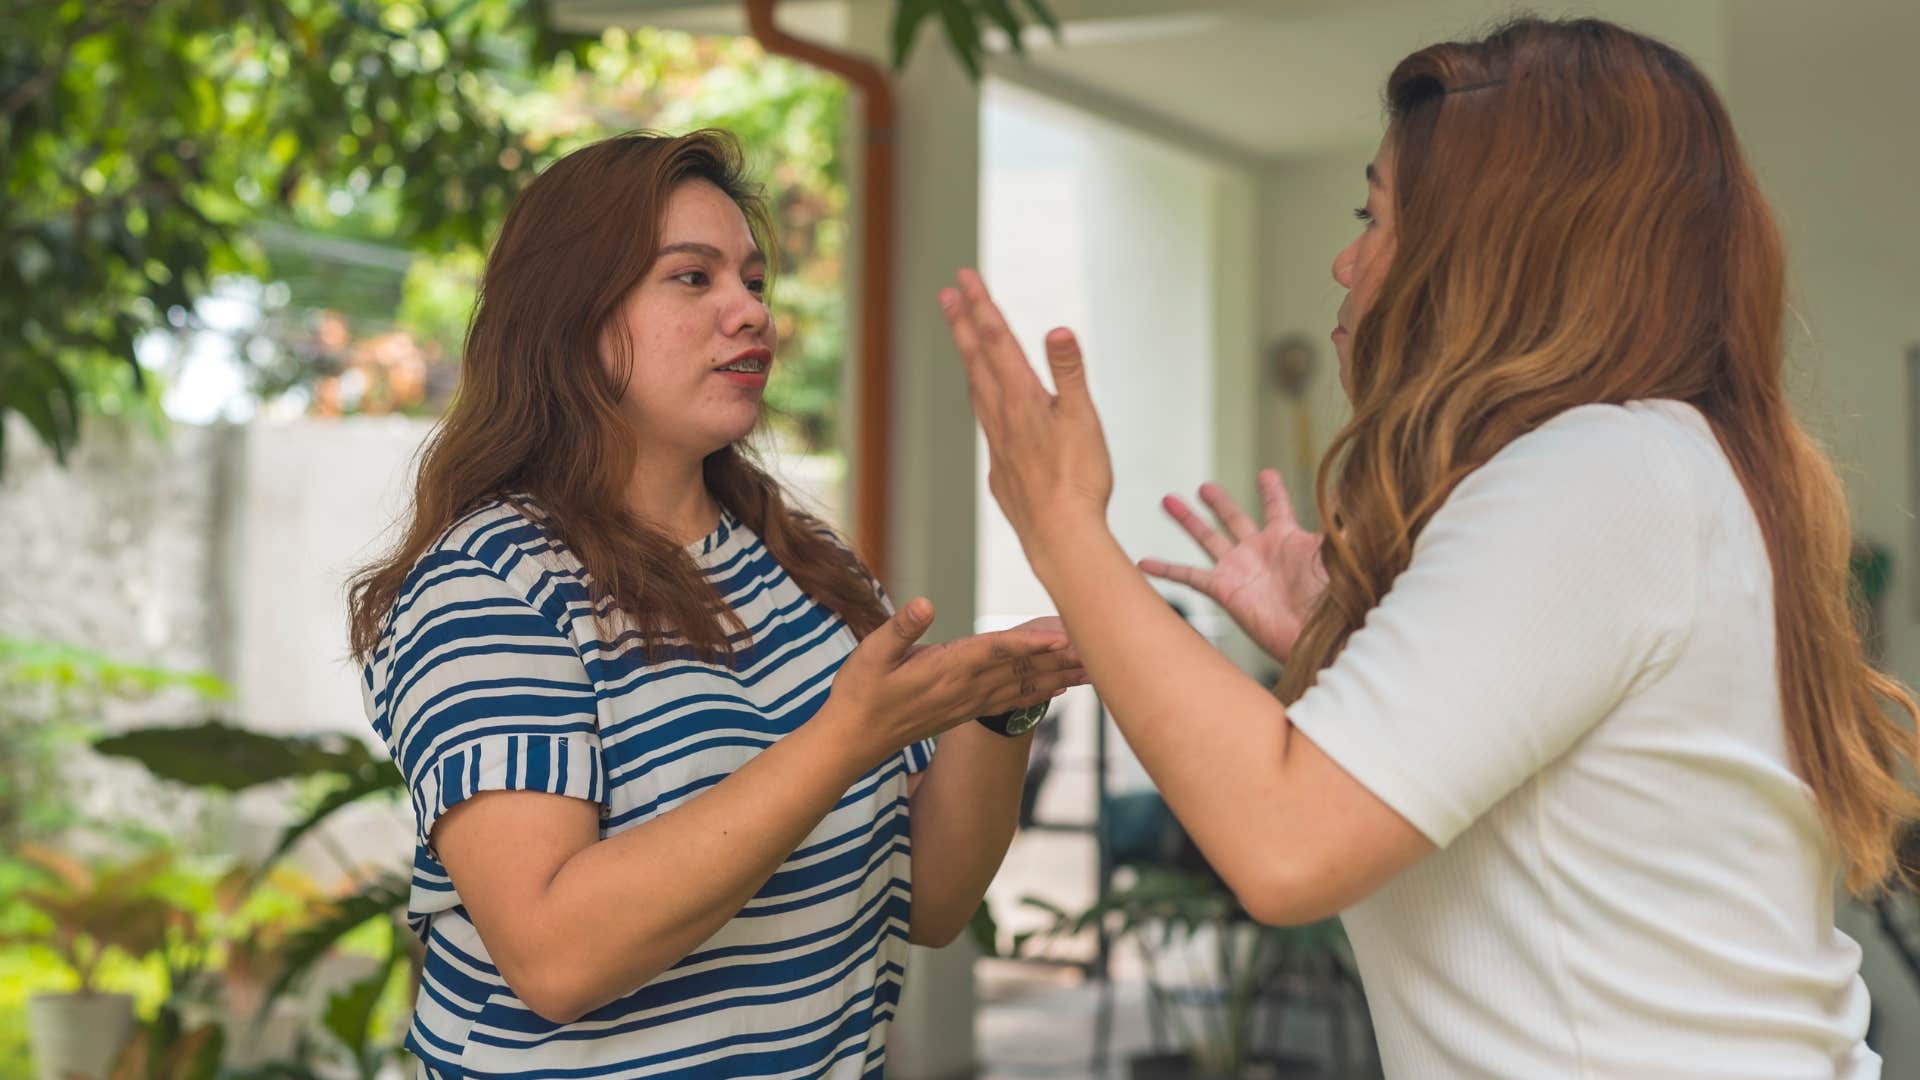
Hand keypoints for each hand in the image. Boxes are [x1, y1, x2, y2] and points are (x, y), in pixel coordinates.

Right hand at [821, 599, 1085, 767]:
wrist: (852, 742)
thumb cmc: (857, 694)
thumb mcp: (868, 655)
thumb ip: (900, 629)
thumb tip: (924, 603)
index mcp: (945, 669)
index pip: (996, 650)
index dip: (1031, 641)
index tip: (1064, 635)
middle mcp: (964, 688)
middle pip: (1022, 668)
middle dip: (1062, 656)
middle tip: (1103, 646)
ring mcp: (967, 703)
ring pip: (1024, 686)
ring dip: (1060, 675)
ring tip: (1096, 667)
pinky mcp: (965, 712)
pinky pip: (1012, 701)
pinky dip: (1039, 693)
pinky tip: (1060, 689)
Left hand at [940, 269, 1113, 557]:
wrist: (1059, 536)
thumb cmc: (1078, 479)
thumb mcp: (1082, 419)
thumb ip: (1069, 373)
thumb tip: (1057, 329)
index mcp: (1022, 398)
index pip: (998, 341)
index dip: (981, 306)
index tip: (964, 278)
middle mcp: (1001, 416)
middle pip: (977, 361)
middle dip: (964, 323)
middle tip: (947, 294)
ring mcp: (997, 444)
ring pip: (977, 391)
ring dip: (969, 359)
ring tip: (962, 339)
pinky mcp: (1001, 470)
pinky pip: (986, 424)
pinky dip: (982, 401)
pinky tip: (987, 407)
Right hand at [1139, 469, 1326, 663]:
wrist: (1316, 637)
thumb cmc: (1331, 599)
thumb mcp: (1336, 554)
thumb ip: (1338, 526)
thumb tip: (1346, 493)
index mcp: (1287, 539)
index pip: (1277, 507)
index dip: (1272, 490)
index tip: (1266, 474)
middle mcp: (1259, 551)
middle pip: (1234, 518)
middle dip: (1219, 501)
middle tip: (1205, 487)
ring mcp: (1239, 569)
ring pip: (1206, 538)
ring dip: (1187, 520)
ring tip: (1169, 501)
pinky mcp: (1224, 590)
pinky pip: (1189, 576)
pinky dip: (1166, 569)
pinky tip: (1144, 562)